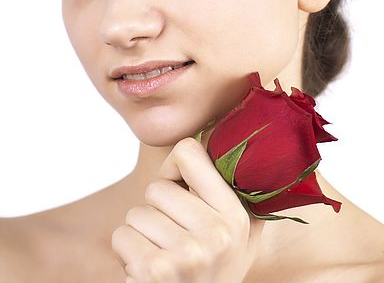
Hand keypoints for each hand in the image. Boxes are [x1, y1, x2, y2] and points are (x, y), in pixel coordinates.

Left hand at [111, 133, 265, 281]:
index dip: (174, 167)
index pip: (188, 152)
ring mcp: (186, 254)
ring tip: (163, 255)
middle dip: (157, 210)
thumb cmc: (214, 271)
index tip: (179, 187)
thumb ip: (235, 191)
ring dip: (141, 234)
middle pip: (157, 187)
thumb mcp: (241, 235)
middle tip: (172, 236)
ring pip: (137, 212)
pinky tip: (148, 270)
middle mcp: (216, 234)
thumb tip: (216, 134)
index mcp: (236, 216)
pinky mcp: (154, 271)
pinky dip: (127, 252)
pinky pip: (122, 236)